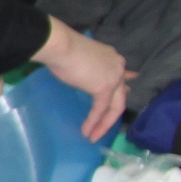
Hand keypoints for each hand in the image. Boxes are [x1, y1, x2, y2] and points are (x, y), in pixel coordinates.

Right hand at [37, 17, 134, 140]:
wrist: (61, 45)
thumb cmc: (62, 48)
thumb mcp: (78, 58)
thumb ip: (84, 68)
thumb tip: (76, 75)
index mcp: (111, 58)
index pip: (118, 78)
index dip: (118, 91)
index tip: (117, 101)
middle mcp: (117, 66)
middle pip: (120, 96)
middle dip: (111, 114)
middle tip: (104, 128)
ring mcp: (114, 77)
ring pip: (115, 106)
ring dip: (104, 123)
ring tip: (94, 136)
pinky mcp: (104, 88)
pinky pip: (101, 109)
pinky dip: (94, 122)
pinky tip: (87, 133)